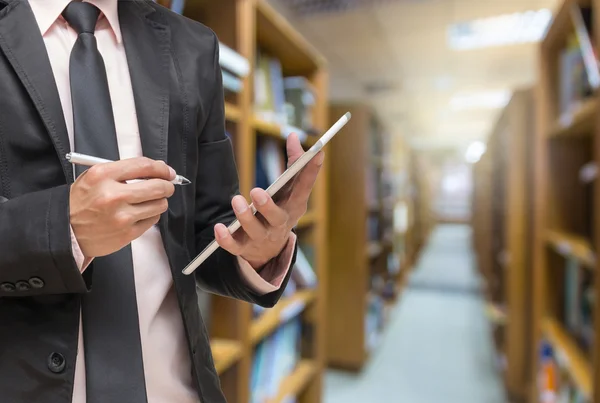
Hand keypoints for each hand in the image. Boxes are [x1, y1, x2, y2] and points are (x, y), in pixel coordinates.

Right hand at [70, 157, 175, 256]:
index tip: (167, 171)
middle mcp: (113, 195)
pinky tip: (140, 213)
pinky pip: (153, 220)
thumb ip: (123, 171)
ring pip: (159, 204)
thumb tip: (156, 169)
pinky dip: (151, 215)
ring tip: (150, 200)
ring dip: (159, 201)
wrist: (65, 230)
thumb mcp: (94, 177)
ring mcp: (121, 216)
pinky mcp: (127, 233)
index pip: (144, 166)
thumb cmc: (81, 203)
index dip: (161, 168)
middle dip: (167, 185)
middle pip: (157, 186)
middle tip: (166, 186)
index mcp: (103, 175)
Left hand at [214, 133, 323, 268]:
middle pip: (276, 217)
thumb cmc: (281, 208)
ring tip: (236, 200)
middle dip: (267, 206)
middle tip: (256, 191)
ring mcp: (262, 238)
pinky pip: (235, 247)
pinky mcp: (245, 248)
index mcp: (294, 206)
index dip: (311, 171)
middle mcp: (280, 224)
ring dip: (244, 217)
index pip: (304, 189)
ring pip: (254, 231)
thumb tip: (293, 135)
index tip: (316, 153)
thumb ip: (293, 162)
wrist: (270, 250)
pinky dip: (226, 239)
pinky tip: (219, 227)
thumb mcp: (290, 189)